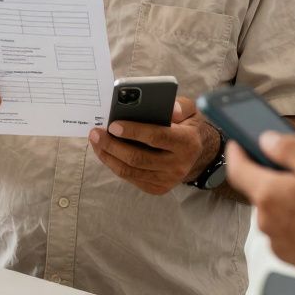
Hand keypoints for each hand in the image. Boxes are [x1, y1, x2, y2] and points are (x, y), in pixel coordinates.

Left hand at [88, 97, 216, 194]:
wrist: (198, 153)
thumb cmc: (186, 125)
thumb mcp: (190, 110)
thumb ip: (180, 105)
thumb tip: (171, 109)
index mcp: (187, 142)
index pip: (156, 137)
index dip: (133, 131)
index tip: (113, 125)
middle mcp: (178, 165)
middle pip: (138, 158)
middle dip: (112, 145)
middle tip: (96, 133)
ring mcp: (168, 180)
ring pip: (130, 171)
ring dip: (108, 156)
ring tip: (95, 141)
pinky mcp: (158, 188)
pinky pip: (131, 178)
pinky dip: (114, 165)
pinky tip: (105, 152)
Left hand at [226, 132, 294, 277]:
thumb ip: (288, 147)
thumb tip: (266, 140)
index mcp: (268, 194)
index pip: (236, 168)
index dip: (236, 151)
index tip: (238, 142)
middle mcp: (266, 220)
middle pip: (258, 188)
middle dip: (270, 174)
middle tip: (294, 166)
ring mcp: (276, 239)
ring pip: (274, 208)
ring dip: (286, 197)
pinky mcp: (289, 253)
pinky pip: (285, 227)